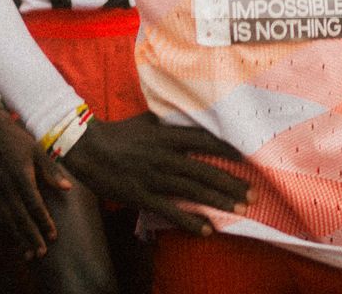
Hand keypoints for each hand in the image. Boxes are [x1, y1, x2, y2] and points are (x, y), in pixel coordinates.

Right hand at [0, 114, 74, 258]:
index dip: (43, 221)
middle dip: (30, 236)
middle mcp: (7, 186)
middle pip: (20, 216)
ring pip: (8, 220)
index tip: (53, 235)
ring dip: (18, 238)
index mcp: (21, 175)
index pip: (34, 204)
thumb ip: (51, 170)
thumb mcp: (38, 150)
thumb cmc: (18, 141)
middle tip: (41, 253)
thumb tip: (68, 188)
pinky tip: (15, 241)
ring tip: (29, 255)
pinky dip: (7, 230)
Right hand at [60, 112, 251, 235]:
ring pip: (193, 191)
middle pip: (205, 170)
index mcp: (167, 137)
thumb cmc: (119, 134)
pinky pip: (172, 211)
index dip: (227, 148)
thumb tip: (189, 112)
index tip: (248, 156)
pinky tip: (208, 230)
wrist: (88, 150)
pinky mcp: (144, 196)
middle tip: (254, 193)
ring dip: (219, 201)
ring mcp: (155, 178)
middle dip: (232, 182)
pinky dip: (191, 221)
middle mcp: (165, 157)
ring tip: (241, 209)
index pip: (204, 141)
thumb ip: (169, 120)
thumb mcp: (146, 120)